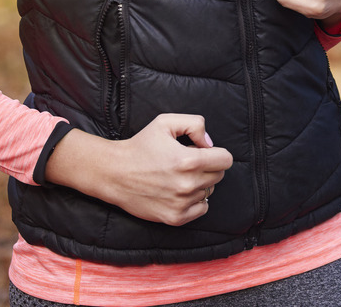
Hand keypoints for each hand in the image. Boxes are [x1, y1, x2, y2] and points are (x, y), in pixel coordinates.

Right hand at [45, 114, 232, 225]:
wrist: (114, 173)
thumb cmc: (141, 146)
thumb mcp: (166, 122)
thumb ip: (196, 125)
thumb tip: (210, 144)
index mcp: (189, 161)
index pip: (226, 160)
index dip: (216, 153)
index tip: (202, 153)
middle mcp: (188, 184)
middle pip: (218, 175)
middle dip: (208, 167)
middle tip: (186, 164)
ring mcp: (181, 203)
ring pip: (209, 191)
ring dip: (200, 184)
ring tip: (178, 177)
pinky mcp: (174, 218)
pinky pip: (202, 209)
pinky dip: (195, 201)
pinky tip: (179, 192)